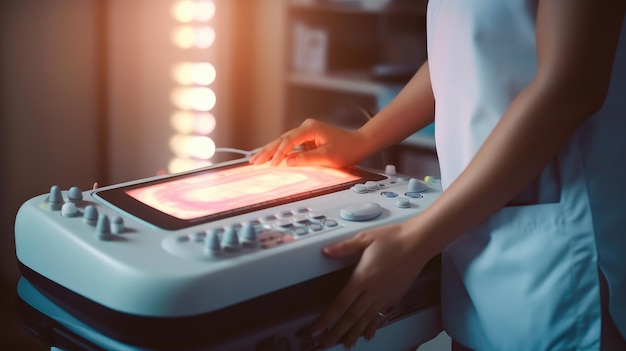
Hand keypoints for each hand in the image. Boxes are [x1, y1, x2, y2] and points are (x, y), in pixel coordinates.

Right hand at [249, 118, 366, 166]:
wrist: (358, 144)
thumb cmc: (346, 149)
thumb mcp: (327, 157)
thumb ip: (306, 159)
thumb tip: (287, 161)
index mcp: (310, 128)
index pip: (289, 141)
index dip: (279, 153)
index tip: (271, 164)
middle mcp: (305, 128)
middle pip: (281, 140)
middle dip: (267, 151)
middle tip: (253, 162)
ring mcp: (305, 134)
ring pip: (283, 142)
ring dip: (270, 152)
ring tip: (255, 160)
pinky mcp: (306, 140)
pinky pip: (289, 146)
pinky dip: (279, 153)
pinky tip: (268, 158)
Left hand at [310, 222, 425, 348]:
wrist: (419, 242)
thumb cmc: (394, 238)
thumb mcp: (365, 238)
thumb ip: (344, 247)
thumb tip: (326, 251)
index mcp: (363, 278)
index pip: (340, 305)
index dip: (326, 320)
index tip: (316, 330)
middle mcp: (374, 291)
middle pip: (351, 318)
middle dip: (336, 333)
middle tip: (324, 344)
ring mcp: (386, 296)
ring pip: (366, 320)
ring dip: (353, 334)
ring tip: (344, 345)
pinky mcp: (396, 297)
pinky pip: (381, 316)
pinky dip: (373, 327)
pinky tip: (368, 334)